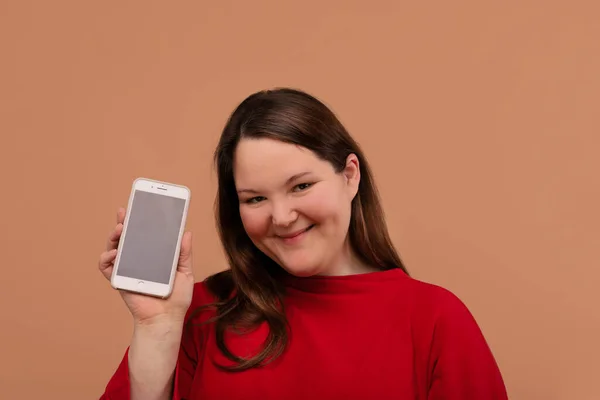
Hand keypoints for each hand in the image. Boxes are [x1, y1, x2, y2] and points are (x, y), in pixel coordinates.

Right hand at [98, 208, 194, 324]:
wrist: (166, 319)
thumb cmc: (176, 298)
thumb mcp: (185, 272)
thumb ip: (184, 253)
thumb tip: (187, 232)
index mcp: (153, 255)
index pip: (144, 234)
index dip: (139, 220)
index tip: (139, 206)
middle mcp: (138, 259)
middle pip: (127, 237)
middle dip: (123, 223)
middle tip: (125, 213)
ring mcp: (127, 269)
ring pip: (114, 248)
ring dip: (114, 237)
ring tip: (120, 230)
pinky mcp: (119, 280)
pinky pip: (106, 267)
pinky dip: (106, 258)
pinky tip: (114, 253)